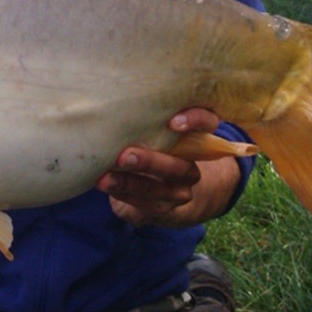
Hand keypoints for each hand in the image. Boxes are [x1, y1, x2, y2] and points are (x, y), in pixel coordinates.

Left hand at [96, 108, 237, 227]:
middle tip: (124, 155)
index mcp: (193, 142)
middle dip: (149, 162)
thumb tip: (112, 101)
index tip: (174, 122)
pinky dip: (121, 194)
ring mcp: (177, 193)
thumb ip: (146, 122)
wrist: (161, 195)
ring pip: (155, 189)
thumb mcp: (153, 135)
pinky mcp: (161, 209)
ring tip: (104, 178)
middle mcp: (190, 170)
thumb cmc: (149, 149)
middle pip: (176, 167)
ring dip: (127, 183)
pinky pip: (141, 204)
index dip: (196, 122)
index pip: (207, 125)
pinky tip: (106, 185)